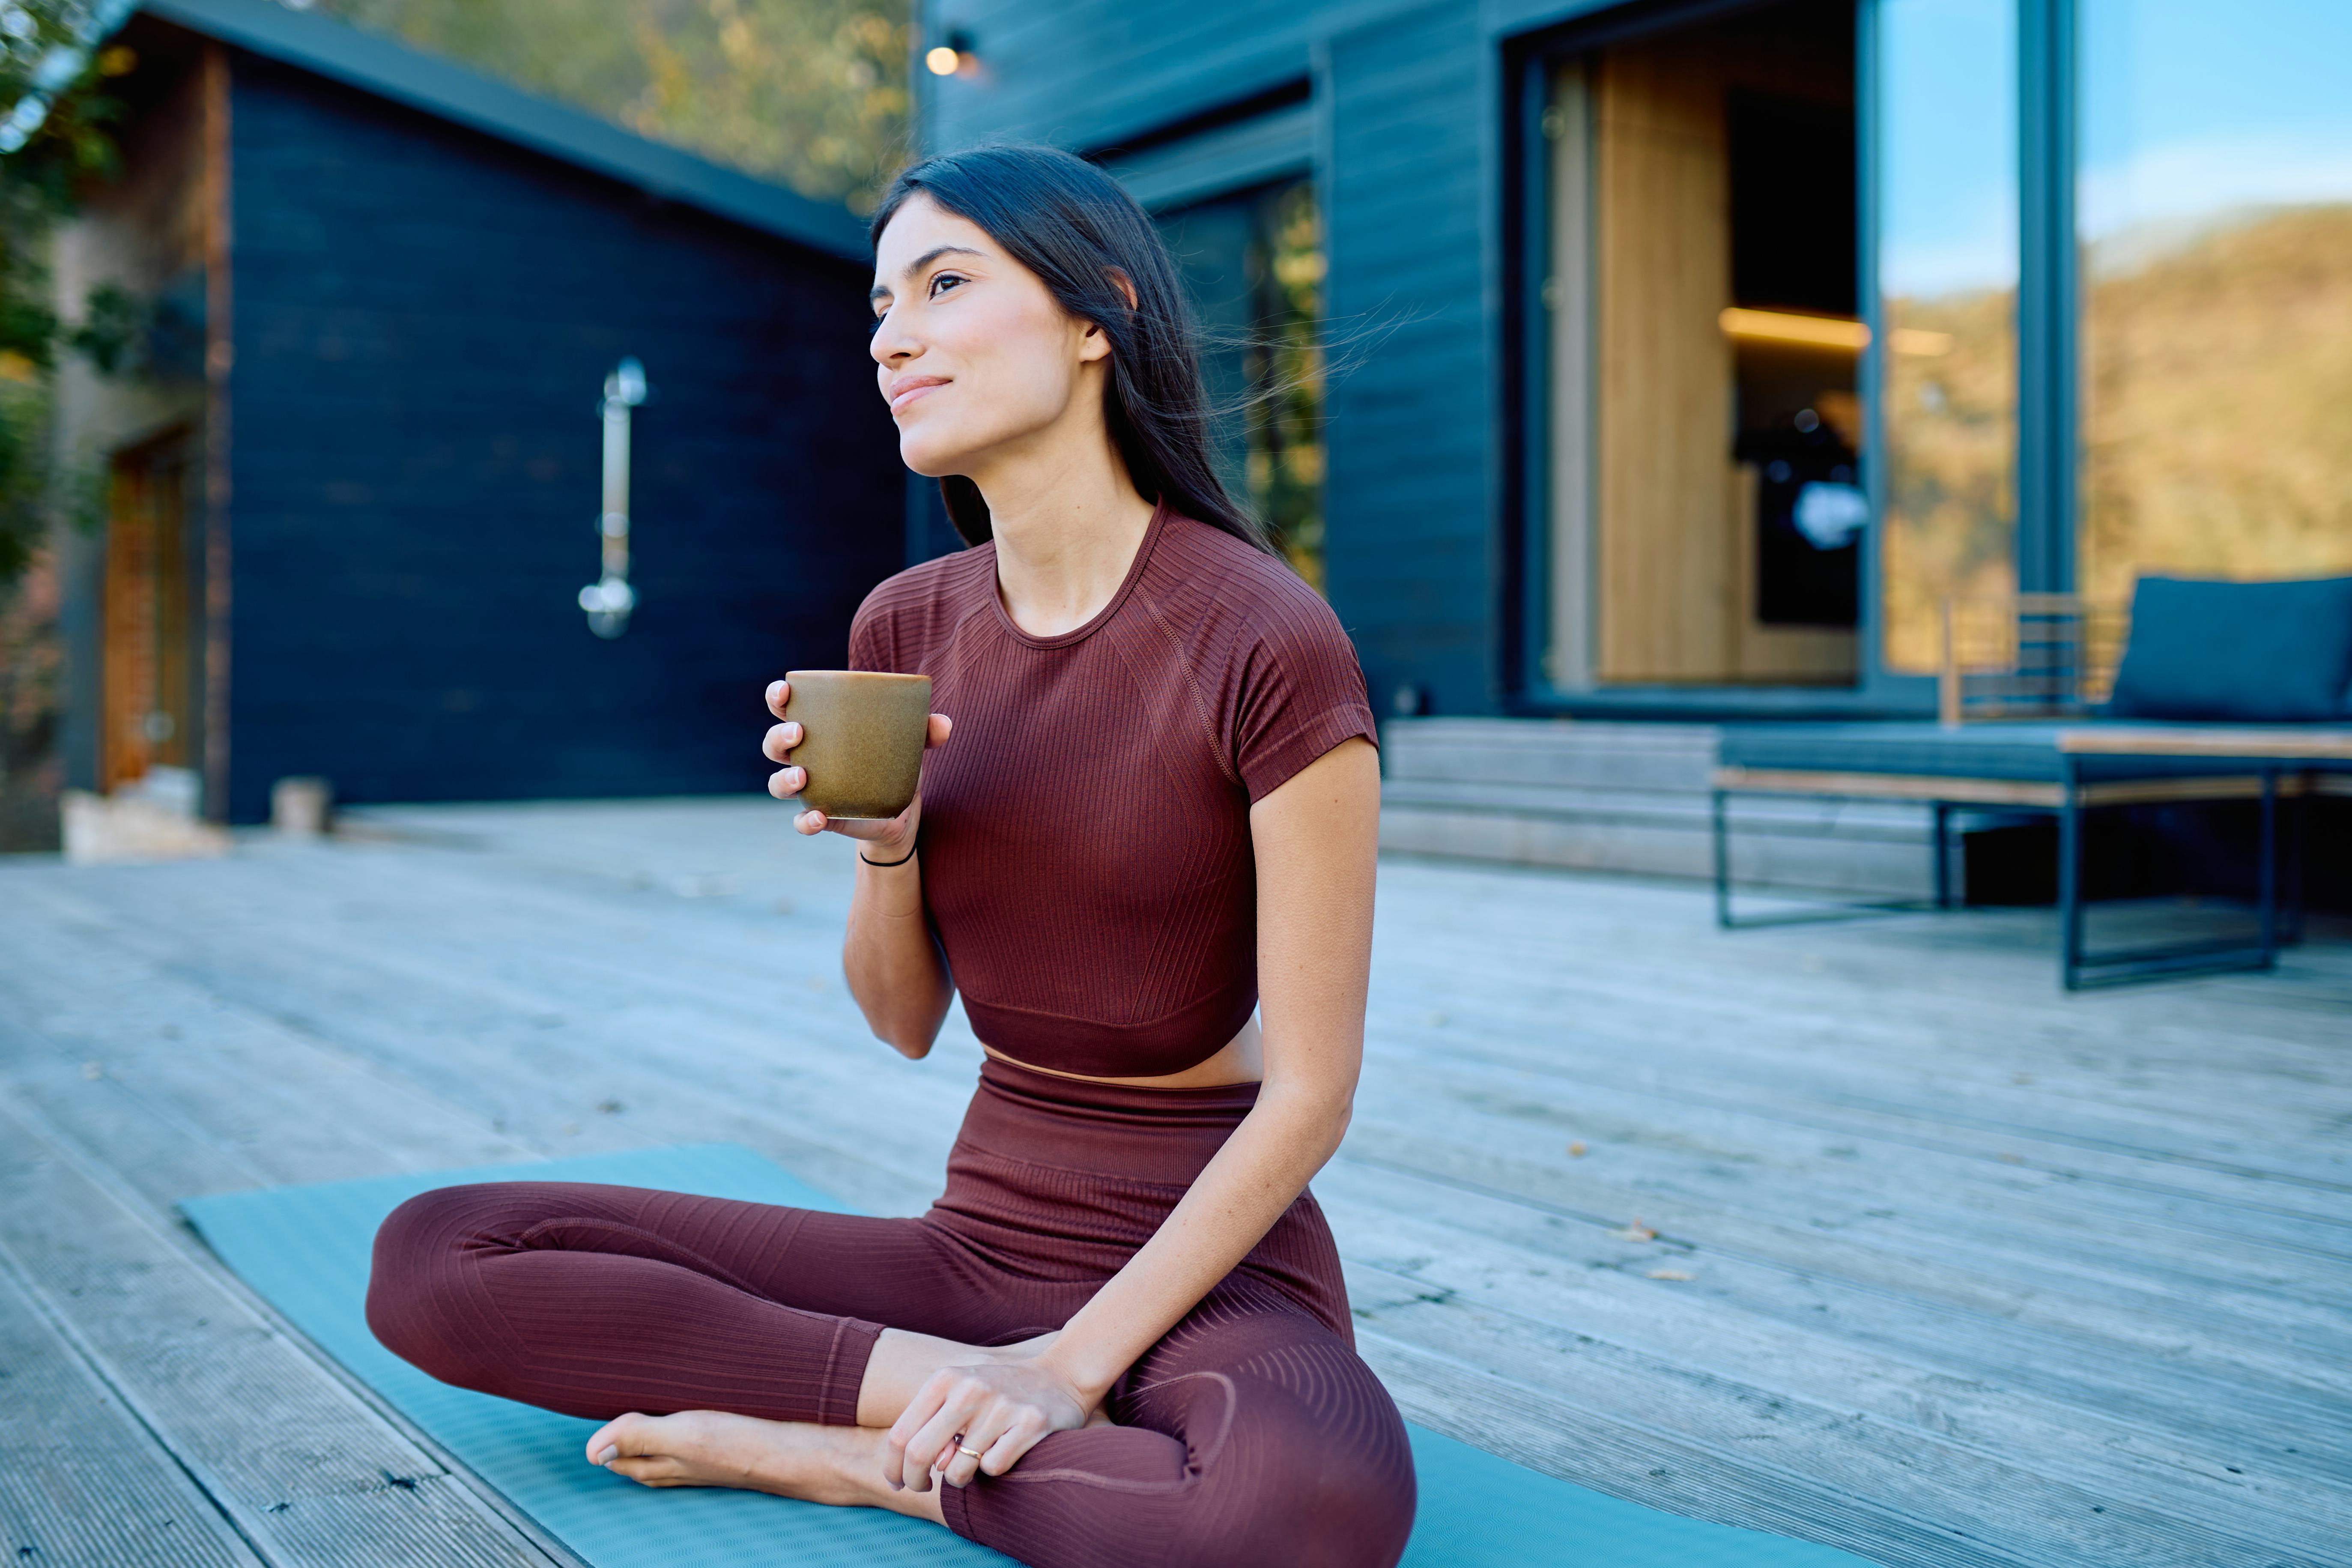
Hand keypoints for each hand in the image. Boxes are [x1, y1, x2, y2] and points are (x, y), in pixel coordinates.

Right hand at [761, 679, 952, 853]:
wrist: (902, 812)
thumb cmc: (895, 764)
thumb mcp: (911, 744)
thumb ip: (925, 730)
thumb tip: (943, 725)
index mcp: (821, 730)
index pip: (787, 708)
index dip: (778, 697)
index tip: (786, 691)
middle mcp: (807, 758)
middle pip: (773, 744)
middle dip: (778, 737)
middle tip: (800, 732)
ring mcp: (811, 789)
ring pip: (778, 783)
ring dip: (784, 779)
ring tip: (803, 776)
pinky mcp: (823, 817)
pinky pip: (801, 821)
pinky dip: (806, 821)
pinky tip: (819, 817)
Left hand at [885, 1356, 1091, 1492]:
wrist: (1062, 1375)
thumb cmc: (998, 1392)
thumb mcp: (960, 1393)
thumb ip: (932, 1425)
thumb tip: (925, 1468)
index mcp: (946, 1378)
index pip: (900, 1435)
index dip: (892, 1467)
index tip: (897, 1483)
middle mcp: (971, 1388)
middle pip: (920, 1455)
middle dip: (915, 1482)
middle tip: (922, 1487)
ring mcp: (1002, 1406)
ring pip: (957, 1470)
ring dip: (959, 1477)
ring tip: (973, 1460)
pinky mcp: (1031, 1423)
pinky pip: (993, 1468)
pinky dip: (993, 1468)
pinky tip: (1005, 1449)